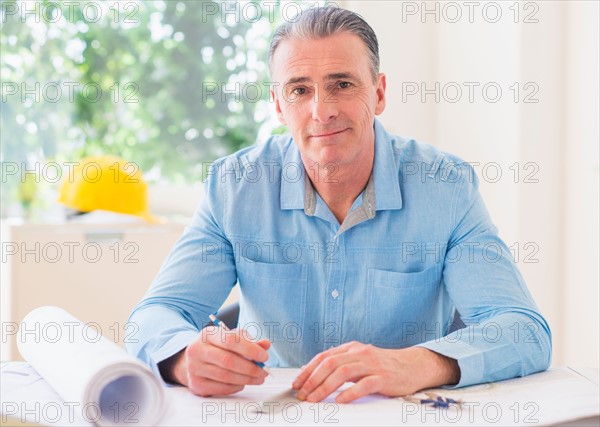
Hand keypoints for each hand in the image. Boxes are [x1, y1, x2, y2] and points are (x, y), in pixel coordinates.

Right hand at [163, 326, 270, 396]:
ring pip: (226, 376)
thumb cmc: (217, 347)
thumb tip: (265, 344)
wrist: (195, 360)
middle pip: (228, 360)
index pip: (230, 340)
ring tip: (258, 378)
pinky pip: (221, 388)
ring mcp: (194, 368)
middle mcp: (197, 350)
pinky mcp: (196, 385)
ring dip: (247, 379)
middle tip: (264, 371)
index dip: (250, 349)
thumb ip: (249, 341)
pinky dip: (236, 386)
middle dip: (250, 367)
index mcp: (207, 334)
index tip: (264, 356)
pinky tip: (243, 383)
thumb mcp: (231, 338)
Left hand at [292, 342, 459, 402]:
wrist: (413, 365)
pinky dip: (350, 392)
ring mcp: (372, 364)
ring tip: (314, 399)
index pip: (324, 356)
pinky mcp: (384, 377)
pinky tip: (340, 401)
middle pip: (330, 363)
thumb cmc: (383, 366)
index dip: (308, 370)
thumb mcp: (360, 360)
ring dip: (325, 387)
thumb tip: (314, 374)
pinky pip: (364, 384)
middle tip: (302, 394)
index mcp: (351, 348)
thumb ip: (341, 364)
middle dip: (312, 380)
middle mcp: (360, 352)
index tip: (296, 383)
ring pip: (343, 372)